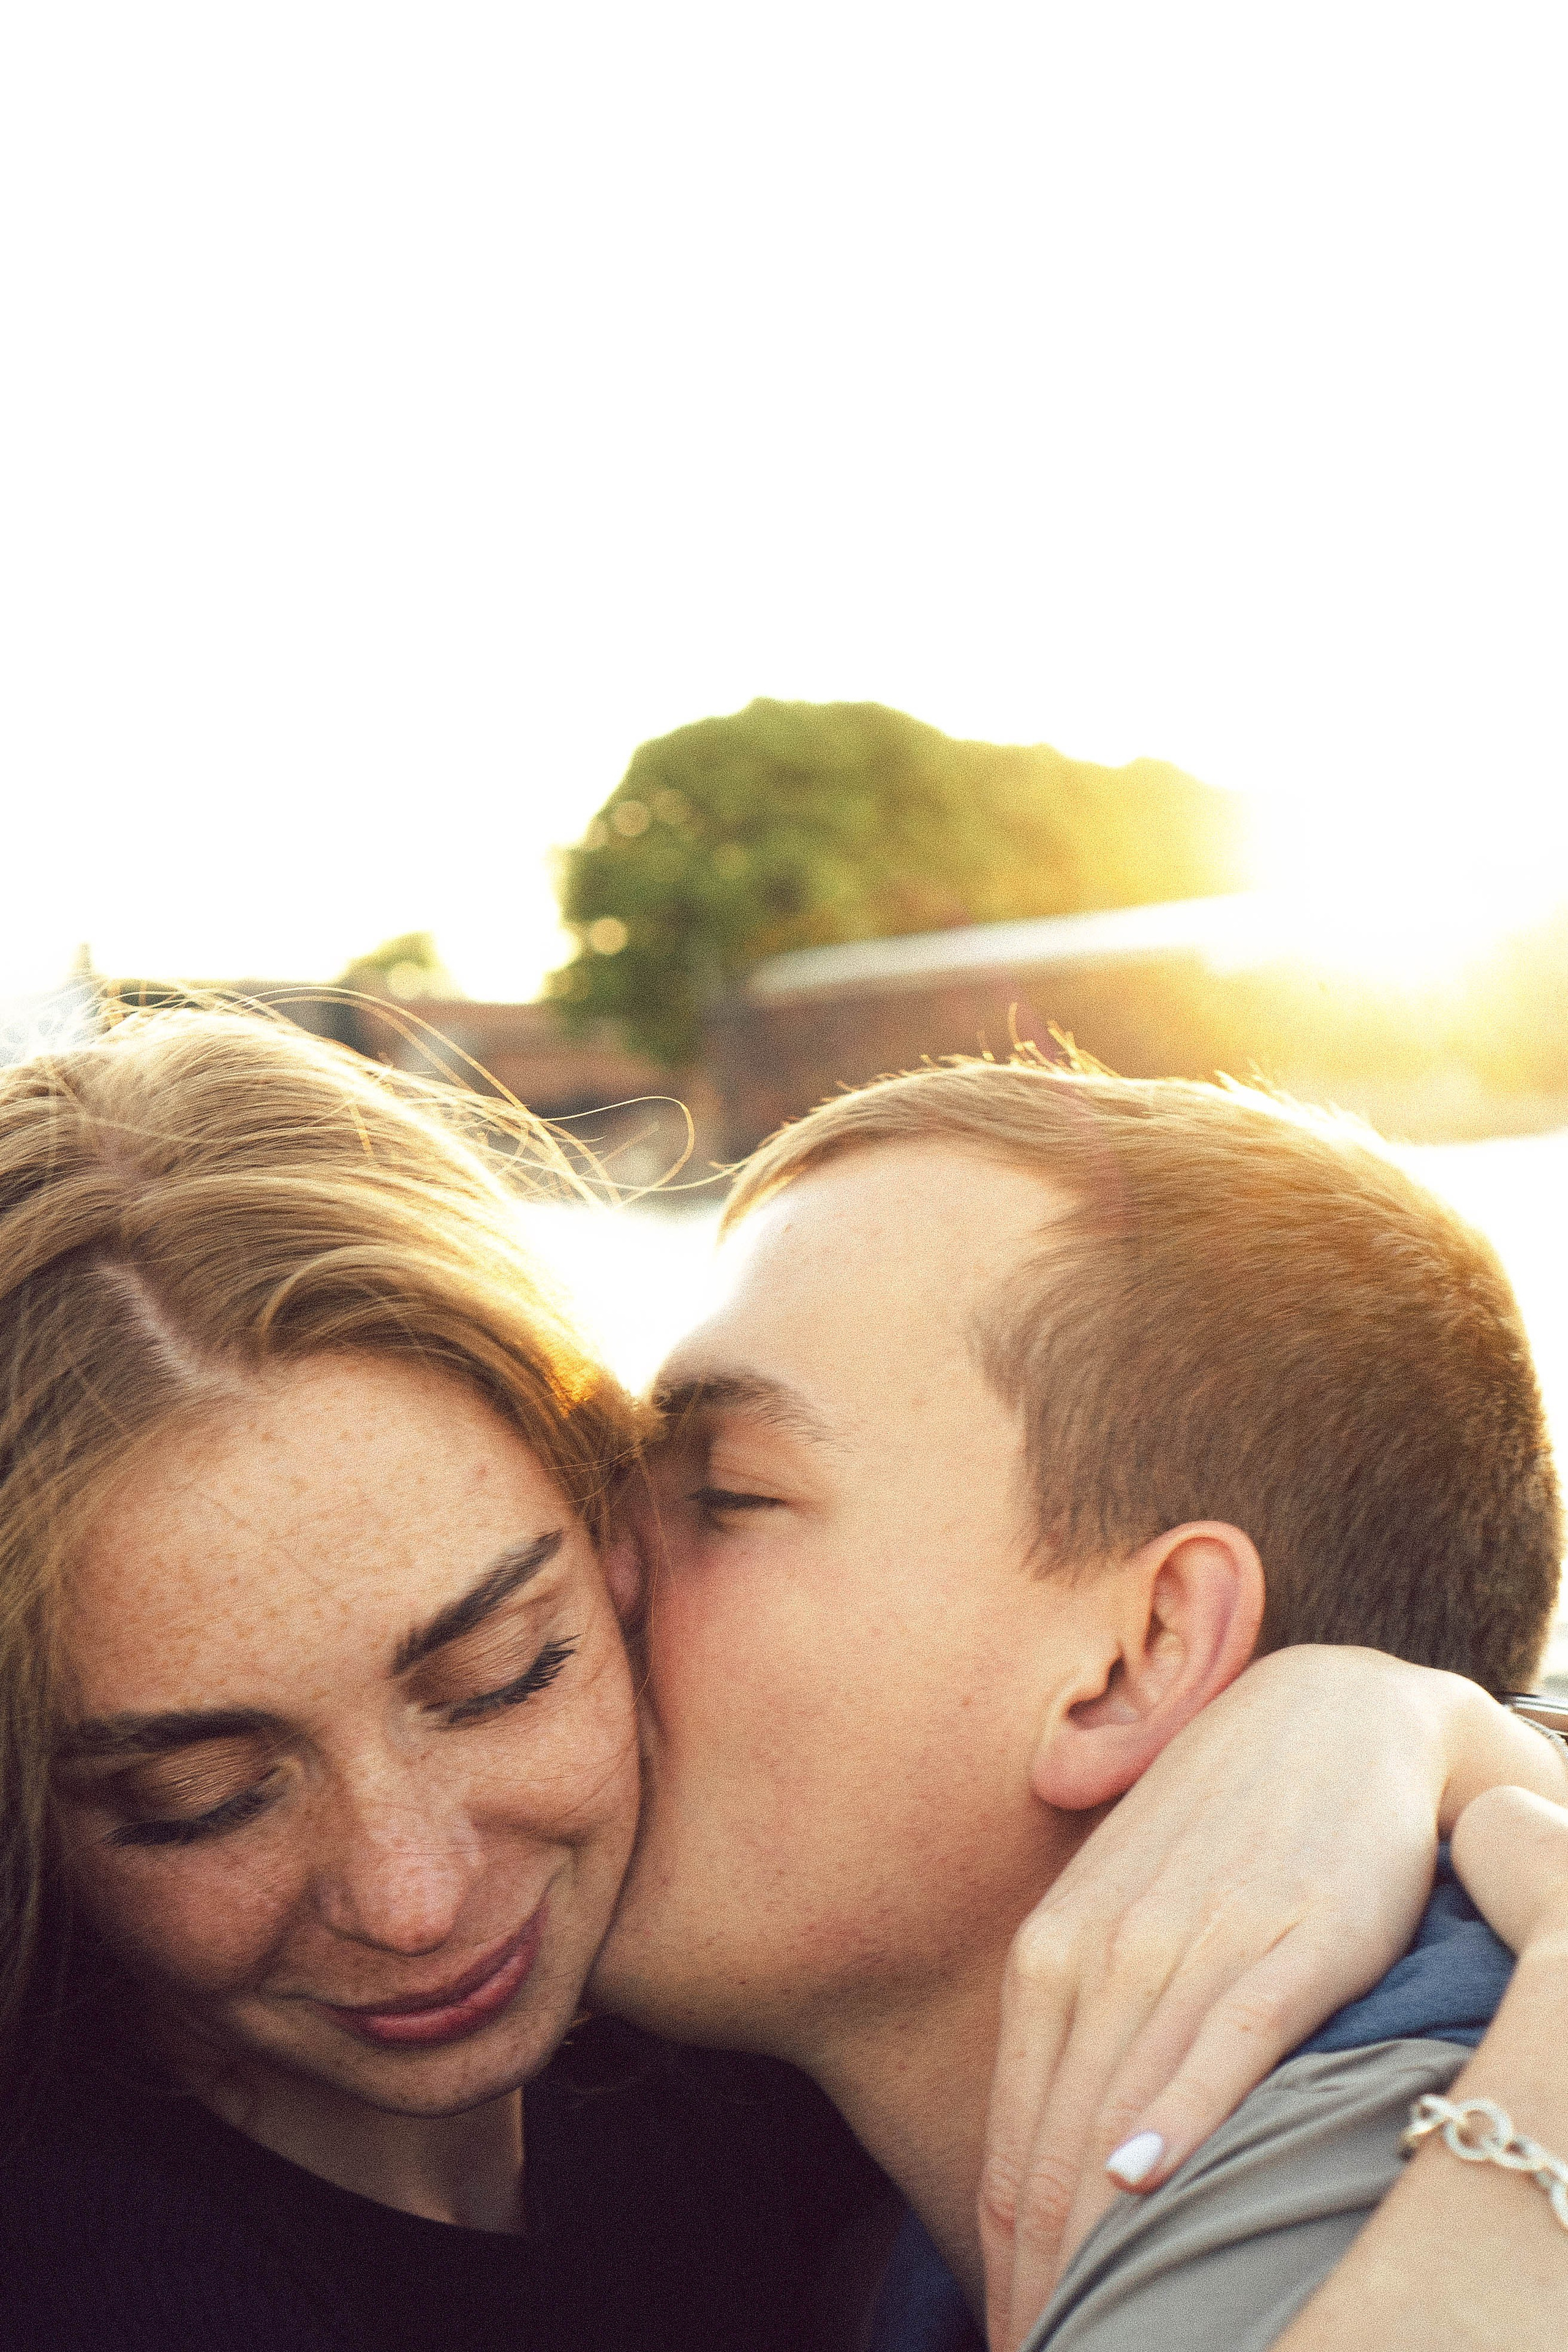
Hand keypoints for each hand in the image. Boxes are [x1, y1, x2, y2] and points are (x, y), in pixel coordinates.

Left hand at [978, 1647, 1566, 2351]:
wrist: (1333, 1717)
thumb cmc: (1218, 1830)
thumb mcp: (1122, 1915)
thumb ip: (1079, 2023)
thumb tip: (1051, 2159)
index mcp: (1053, 1954)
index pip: (1012, 2143)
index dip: (1003, 2260)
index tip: (1011, 2341)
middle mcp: (1109, 1949)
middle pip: (1058, 2148)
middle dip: (1043, 2275)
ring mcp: (1201, 1940)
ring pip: (1127, 2109)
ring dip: (1099, 2236)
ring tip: (1092, 2332)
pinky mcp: (1294, 1938)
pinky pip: (1227, 2040)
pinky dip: (1183, 2114)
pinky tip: (1148, 2182)